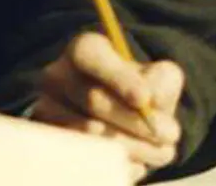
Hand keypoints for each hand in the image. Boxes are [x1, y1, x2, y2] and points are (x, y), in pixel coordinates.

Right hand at [32, 32, 184, 183]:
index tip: (144, 99)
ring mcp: (47, 112)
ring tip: (163, 152)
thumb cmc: (143, 89)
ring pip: (87, 132)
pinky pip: (79, 157)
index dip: (118, 78)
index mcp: (84, 50)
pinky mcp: (48, 144)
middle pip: (92, 100)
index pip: (92, 56)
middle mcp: (57, 78)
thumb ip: (161, 82)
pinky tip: (140, 165)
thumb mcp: (160, 76)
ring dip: (130, 145)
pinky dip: (114, 164)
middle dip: (134, 120)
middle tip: (169, 134)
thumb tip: (151, 102)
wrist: (124, 116)